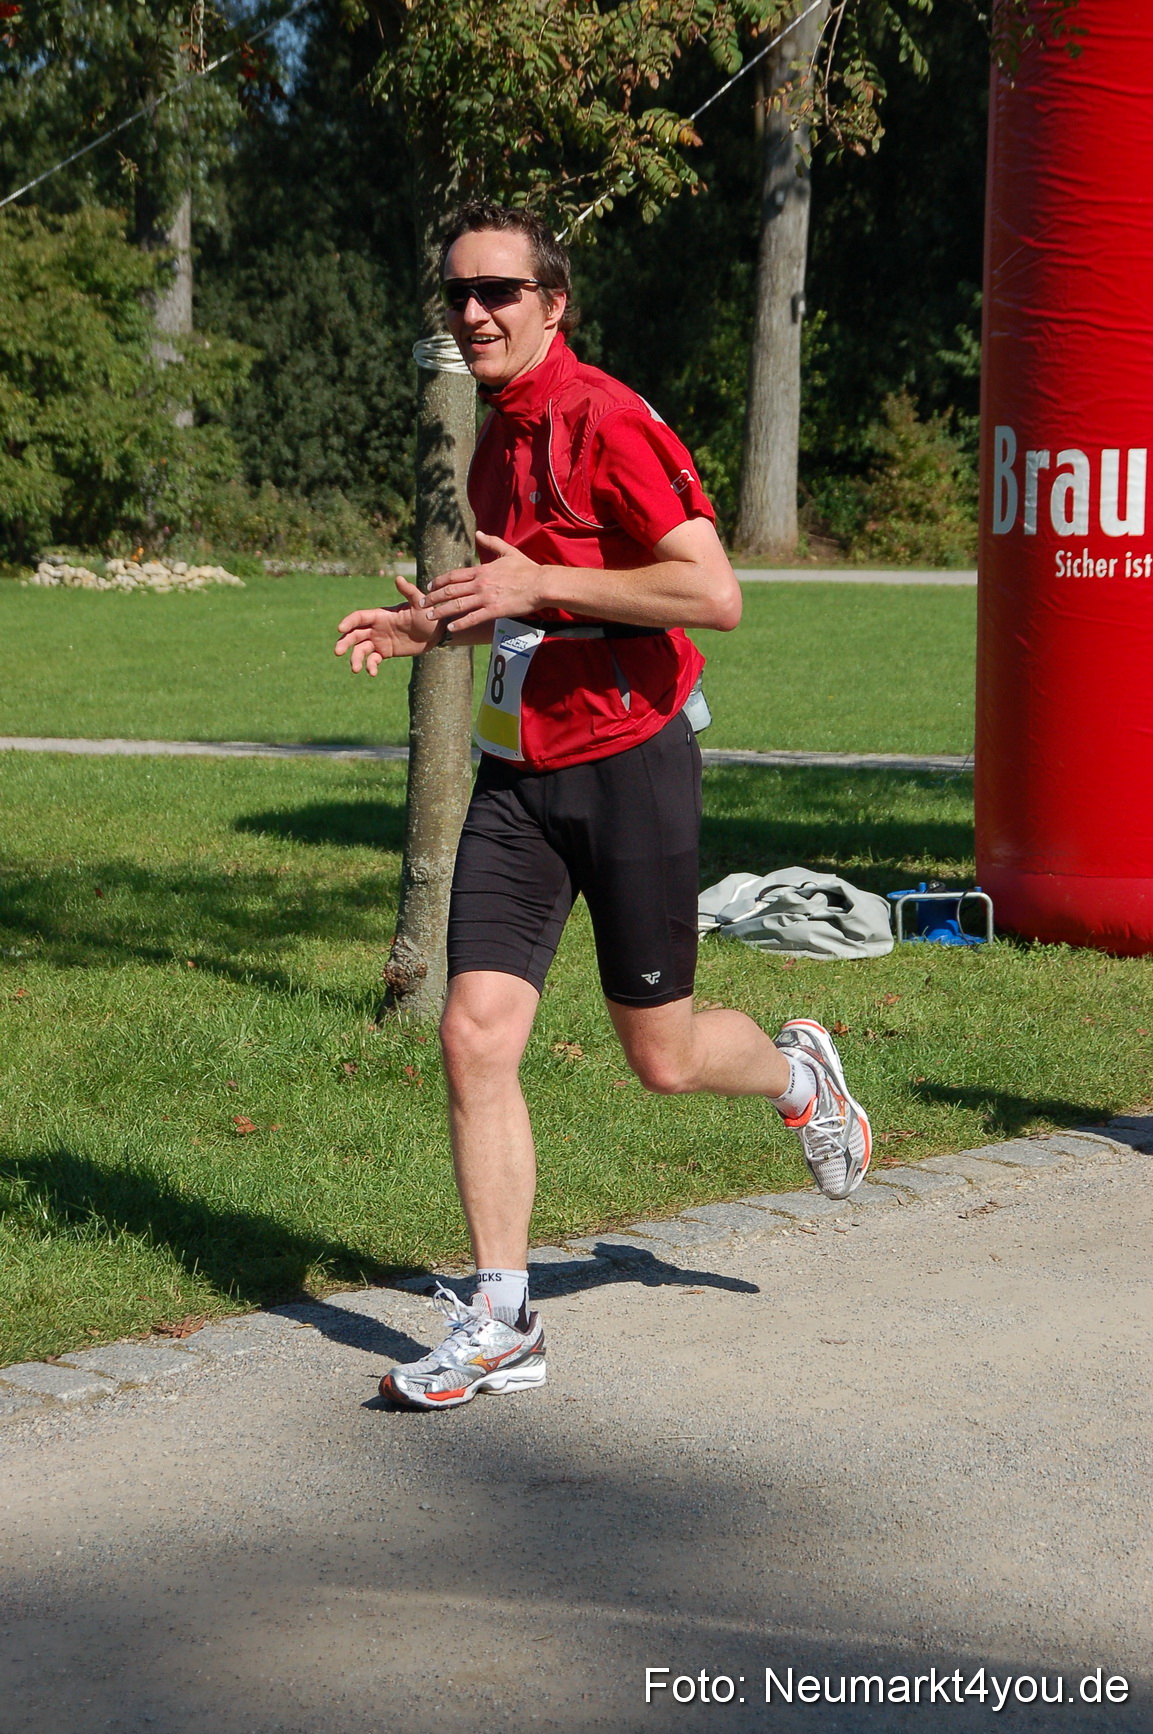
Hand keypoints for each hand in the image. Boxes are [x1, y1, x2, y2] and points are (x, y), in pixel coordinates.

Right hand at [334, 577, 440, 673]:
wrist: (437, 632)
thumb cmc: (429, 615)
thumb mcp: (420, 604)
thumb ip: (409, 592)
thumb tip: (398, 578)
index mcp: (380, 615)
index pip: (359, 617)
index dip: (349, 622)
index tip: (340, 629)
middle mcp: (376, 628)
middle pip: (354, 635)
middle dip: (344, 642)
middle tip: (337, 652)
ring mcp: (379, 641)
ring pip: (361, 649)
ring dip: (355, 659)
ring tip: (356, 669)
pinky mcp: (385, 652)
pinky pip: (373, 660)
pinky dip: (370, 666)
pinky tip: (372, 673)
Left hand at [425, 531, 544, 633]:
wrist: (541, 584)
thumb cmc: (527, 569)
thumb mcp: (508, 552)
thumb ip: (491, 542)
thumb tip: (478, 533)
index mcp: (482, 570)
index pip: (454, 575)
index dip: (439, 581)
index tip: (430, 586)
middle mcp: (480, 583)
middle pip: (450, 590)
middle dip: (434, 597)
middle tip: (422, 603)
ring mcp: (486, 597)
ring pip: (457, 605)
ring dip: (441, 611)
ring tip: (429, 616)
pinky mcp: (494, 610)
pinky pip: (473, 618)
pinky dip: (460, 623)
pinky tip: (450, 628)